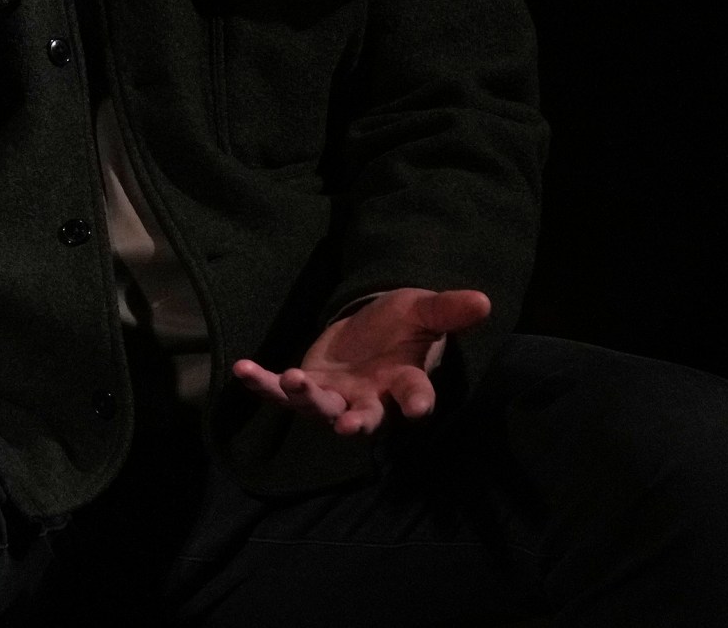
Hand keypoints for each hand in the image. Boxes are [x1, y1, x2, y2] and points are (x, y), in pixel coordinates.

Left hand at [231, 287, 490, 436]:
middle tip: (349, 426)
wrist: (371, 328)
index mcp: (404, 382)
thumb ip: (448, 310)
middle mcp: (370, 398)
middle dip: (356, 421)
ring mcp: (335, 397)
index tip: (419, 408)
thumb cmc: (403, 325)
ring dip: (305, 396)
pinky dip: (260, 383)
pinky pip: (279, 392)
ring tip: (292, 377)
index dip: (417, 402)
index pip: (415, 395)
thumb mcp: (424, 310)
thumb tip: (485, 301)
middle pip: (364, 416)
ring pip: (320, 407)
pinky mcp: (306, 388)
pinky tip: (242, 369)